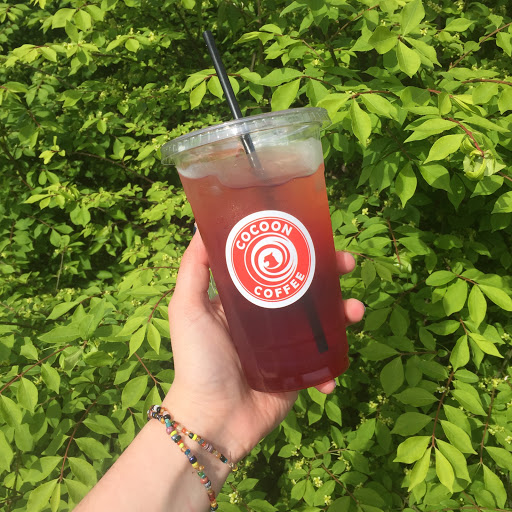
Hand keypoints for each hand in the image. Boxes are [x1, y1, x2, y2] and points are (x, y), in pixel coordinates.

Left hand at [163, 231, 363, 461]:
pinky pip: (323, 363)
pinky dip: (332, 365)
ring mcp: (286, 347)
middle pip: (307, 289)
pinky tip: (330, 372)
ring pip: (323, 322)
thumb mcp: (187, 308)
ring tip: (355, 311)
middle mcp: (268, 319)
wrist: (212, 419)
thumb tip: (201, 226)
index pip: (276, 266)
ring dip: (344, 314)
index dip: (298, 250)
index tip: (317, 236)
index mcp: (246, 300)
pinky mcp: (298, 373)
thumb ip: (193, 269)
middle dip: (331, 274)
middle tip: (347, 265)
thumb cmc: (198, 359)